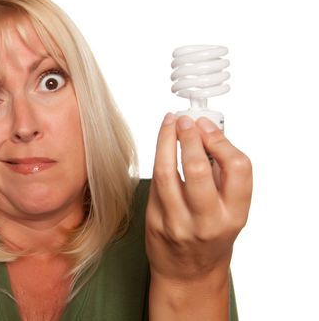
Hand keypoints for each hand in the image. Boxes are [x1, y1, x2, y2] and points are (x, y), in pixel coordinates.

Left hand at [146, 114, 251, 318]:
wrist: (188, 273)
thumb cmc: (211, 237)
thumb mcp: (231, 210)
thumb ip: (224, 175)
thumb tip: (208, 132)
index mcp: (234, 215)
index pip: (238, 169)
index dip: (221, 141)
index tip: (207, 126)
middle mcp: (207, 221)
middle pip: (198, 169)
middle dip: (189, 137)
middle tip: (184, 120)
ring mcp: (178, 223)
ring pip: (167, 173)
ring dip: (166, 142)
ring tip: (169, 124)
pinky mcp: (155, 222)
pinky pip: (154, 184)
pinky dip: (158, 160)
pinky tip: (162, 147)